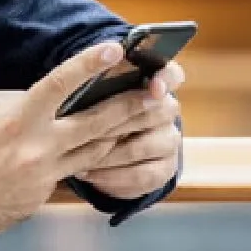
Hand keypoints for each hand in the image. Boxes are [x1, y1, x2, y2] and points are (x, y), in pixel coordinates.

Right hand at [0, 41, 165, 238]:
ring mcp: (45, 175)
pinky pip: (75, 170)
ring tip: (149, 117)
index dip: (88, 64)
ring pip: (96, 151)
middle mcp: (38, 149)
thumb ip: (13, 98)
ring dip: (124, 133)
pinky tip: (112, 143)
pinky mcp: (45, 194)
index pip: (60, 85)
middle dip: (129, 105)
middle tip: (157, 92)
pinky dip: (93, 156)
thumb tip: (44, 96)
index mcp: (17, 121)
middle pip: (95, 124)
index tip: (114, 49)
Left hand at [74, 61, 184, 199]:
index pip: (172, 74)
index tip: (153, 87)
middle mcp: (168, 109)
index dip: (165, 80)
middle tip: (89, 128)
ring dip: (110, 152)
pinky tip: (88, 173)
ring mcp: (169, 140)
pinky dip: (112, 176)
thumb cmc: (94, 108)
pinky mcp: (164, 169)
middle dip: (121, 121)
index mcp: (155, 82)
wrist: (103, 147)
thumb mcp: (94, 91)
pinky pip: (142, 175)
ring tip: (77, 155)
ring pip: (144, 146)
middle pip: (158, 113)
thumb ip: (100, 82)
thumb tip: (89, 74)